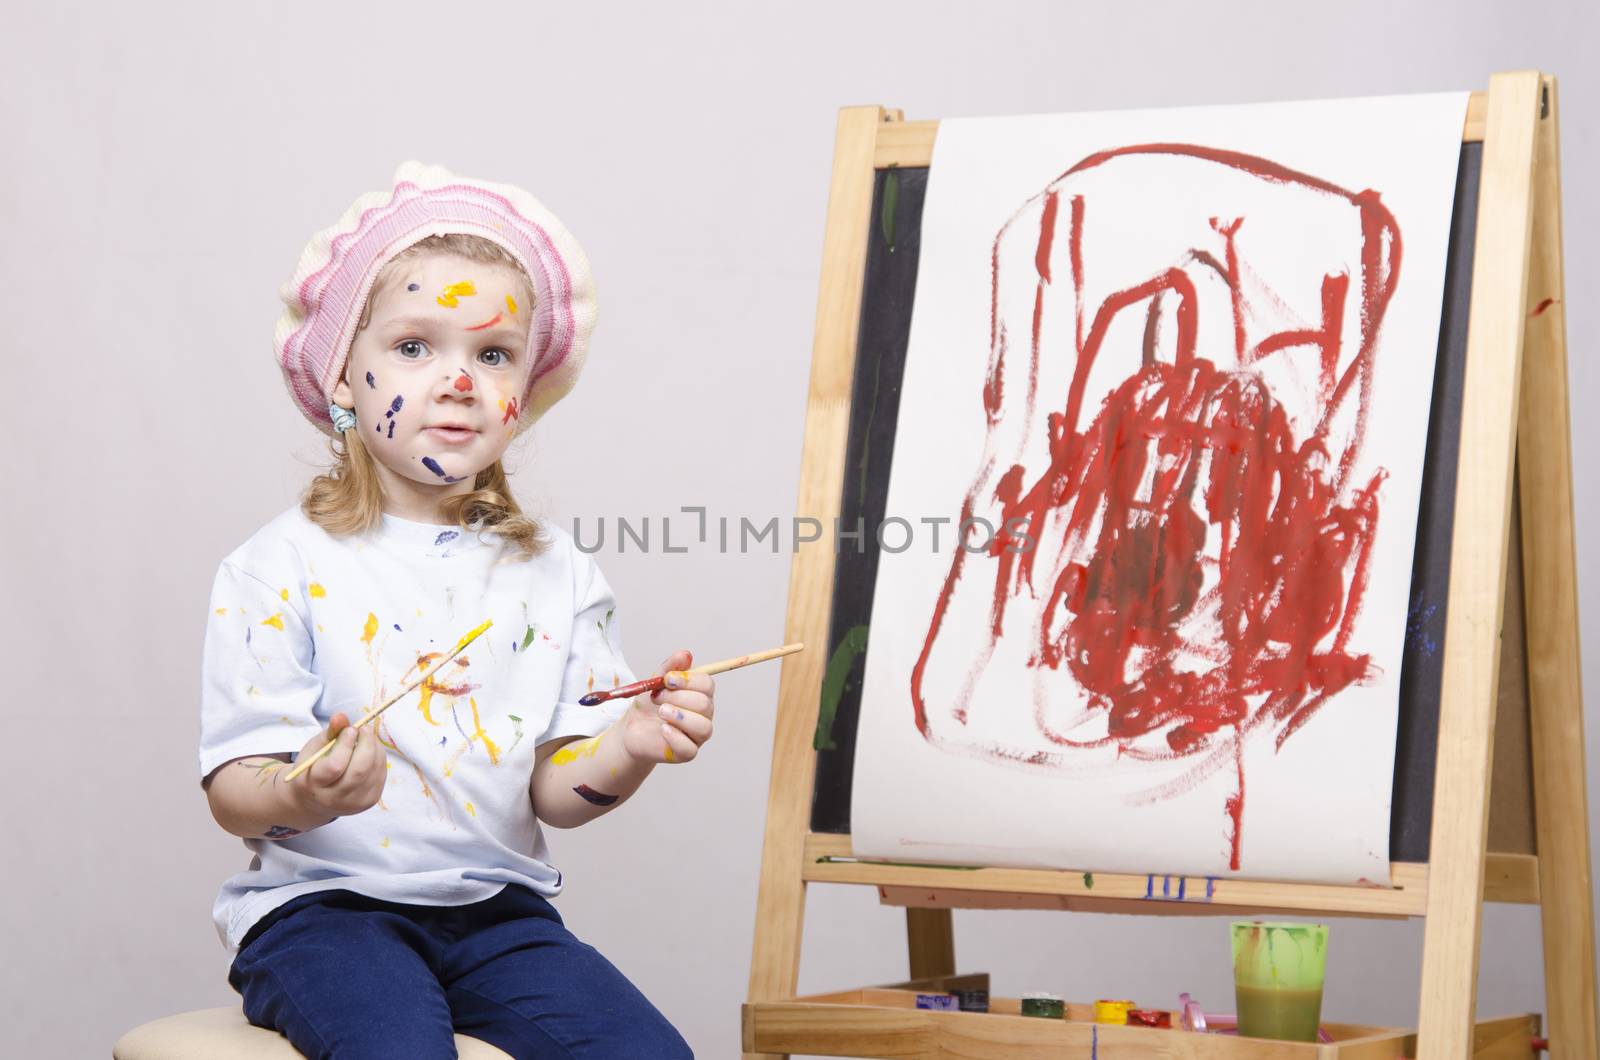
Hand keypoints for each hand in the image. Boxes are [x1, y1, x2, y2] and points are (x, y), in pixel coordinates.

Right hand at [289, 712, 386, 817]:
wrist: (315, 801)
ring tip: (366, 737)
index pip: (335, 766)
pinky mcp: (369, 801)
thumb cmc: (314, 768)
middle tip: (364, 728)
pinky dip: (379, 757)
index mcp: (314, 784)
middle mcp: (334, 798)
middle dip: (366, 743)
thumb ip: (330, 732)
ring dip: (375, 748)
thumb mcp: (315, 749)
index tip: (350, 729)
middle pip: (359, 770)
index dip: (345, 744)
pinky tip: (370, 751)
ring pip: (374, 770)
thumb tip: (341, 716)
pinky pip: (381, 774)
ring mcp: (354, 803)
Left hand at [621, 649, 714, 763]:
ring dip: (679, 717)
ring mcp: (696, 735)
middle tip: (656, 697)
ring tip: (661, 712)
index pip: (707, 684)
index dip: (689, 680)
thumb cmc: (648, 705)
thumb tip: (686, 654)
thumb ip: (670, 667)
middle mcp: (703, 715)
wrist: (631, 729)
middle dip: (678, 697)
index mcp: (699, 694)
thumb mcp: (655, 682)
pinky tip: (663, 730)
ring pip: (703, 727)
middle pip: (704, 704)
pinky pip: (690, 748)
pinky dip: (676, 737)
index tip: (667, 679)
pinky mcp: (686, 753)